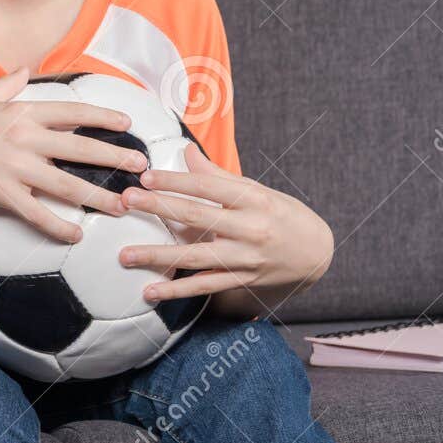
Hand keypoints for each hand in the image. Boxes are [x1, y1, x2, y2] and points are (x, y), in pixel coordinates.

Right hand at [0, 67, 148, 242]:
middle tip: (143, 168)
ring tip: (122, 206)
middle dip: (115, 157)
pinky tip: (78, 235)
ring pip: (67, 184)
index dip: (102, 116)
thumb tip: (25, 68)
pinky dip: (59, 226)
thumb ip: (6, 85)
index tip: (127, 122)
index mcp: (21, 112)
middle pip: (80, 148)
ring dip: (98, 197)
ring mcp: (14, 166)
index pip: (71, 110)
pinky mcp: (2, 193)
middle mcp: (24, 137)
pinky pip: (37, 213)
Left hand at [117, 143, 334, 303]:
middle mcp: (249, 229)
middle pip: (196, 216)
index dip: (175, 180)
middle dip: (158, 208)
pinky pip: (204, 287)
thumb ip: (218, 174)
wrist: (316, 253)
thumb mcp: (257, 189)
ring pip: (196, 257)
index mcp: (252, 199)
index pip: (207, 186)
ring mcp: (245, 258)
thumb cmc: (280, 214)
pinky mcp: (241, 281)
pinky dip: (177, 290)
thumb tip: (186, 151)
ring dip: (157, 256)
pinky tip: (150, 291)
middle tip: (125, 201)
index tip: (145, 177)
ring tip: (125, 255)